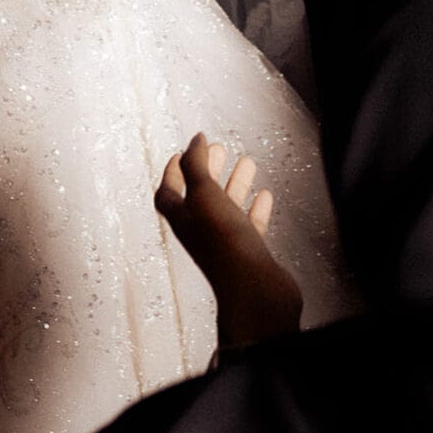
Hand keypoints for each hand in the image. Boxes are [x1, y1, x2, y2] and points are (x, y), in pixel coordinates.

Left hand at [156, 132, 304, 348]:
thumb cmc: (226, 246)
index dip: (172, 171)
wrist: (256, 291)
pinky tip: (264, 195)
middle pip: (200, 196)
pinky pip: (251, 225)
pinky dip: (256, 208)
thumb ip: (197, 165)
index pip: (168, 192)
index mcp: (184, 220)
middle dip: (207, 170)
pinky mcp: (251, 253)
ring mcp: (227, 244)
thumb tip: (194, 140)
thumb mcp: (205, 196)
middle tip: (218, 149)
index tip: (182, 151)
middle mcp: (202, 232)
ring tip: (246, 162)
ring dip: (235, 184)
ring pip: (228, 207)